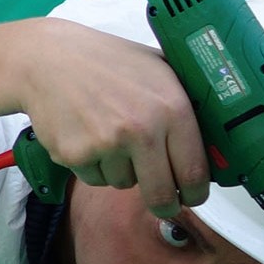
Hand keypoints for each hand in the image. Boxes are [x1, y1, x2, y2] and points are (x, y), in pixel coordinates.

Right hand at [0, 19, 210, 216]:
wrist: (48, 59)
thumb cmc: (108, 62)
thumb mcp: (159, 68)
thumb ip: (185, 103)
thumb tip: (214, 143)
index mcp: (172, 107)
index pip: (194, 171)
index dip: (196, 193)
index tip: (192, 197)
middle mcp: (142, 128)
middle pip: (161, 193)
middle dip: (164, 204)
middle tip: (162, 203)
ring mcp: (106, 144)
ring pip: (124, 184)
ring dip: (121, 170)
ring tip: (107, 135)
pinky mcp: (75, 155)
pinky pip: (94, 179)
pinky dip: (92, 166)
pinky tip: (86, 135)